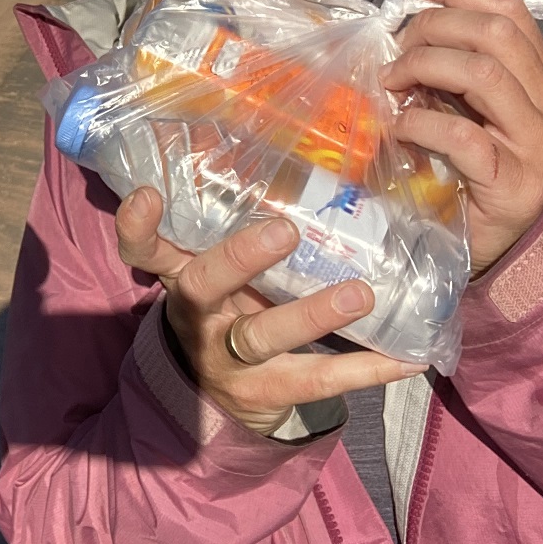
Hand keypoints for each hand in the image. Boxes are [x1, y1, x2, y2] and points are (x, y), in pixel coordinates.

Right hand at [117, 188, 427, 436]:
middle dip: (241, 258)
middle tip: (284, 231)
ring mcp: (227, 359)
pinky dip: (364, 369)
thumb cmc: (226, 304)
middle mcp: (196, 315)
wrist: (217, 395)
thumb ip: (232, 224)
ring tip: (360, 294)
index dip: (138, 225)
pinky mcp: (266, 394)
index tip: (150, 192)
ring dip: (313, 315)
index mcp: (179, 275)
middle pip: (204, 285)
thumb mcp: (213, 267)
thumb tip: (286, 148)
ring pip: (263, 336)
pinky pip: (317, 380)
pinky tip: (404, 359)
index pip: (142, 248)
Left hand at [382, 0, 542, 273]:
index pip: (510, 10)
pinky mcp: (516, 185)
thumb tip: (406, 17)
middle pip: (496, 34)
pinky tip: (400, 127)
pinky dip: (421, 123)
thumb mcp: (470, 104)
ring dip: (425, 68)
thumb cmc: (475, 168)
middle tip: (395, 51)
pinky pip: (464, 136)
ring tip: (392, 83)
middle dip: (433, 29)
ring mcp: (541, 147)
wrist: (503, 247)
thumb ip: (456, 64)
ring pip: (485, 74)